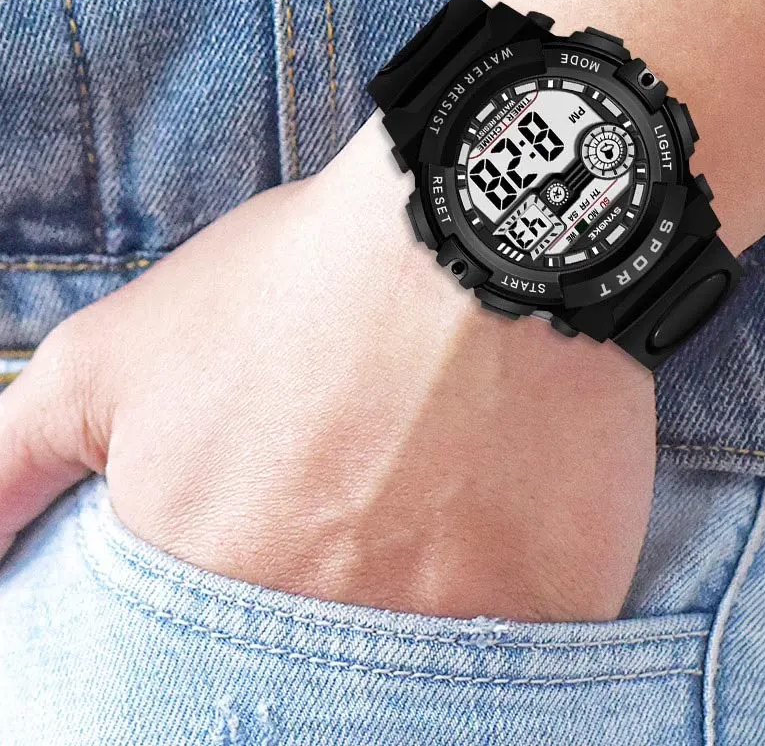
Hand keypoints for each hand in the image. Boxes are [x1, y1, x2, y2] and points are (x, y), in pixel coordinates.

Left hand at [0, 114, 655, 622]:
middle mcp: (326, 630)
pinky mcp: (555, 606)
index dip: (231, 628)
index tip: (270, 568)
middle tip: (354, 527)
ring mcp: (451, 628)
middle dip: (320, 609)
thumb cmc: (303, 282)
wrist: (479, 231)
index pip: (184, 687)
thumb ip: (11, 465)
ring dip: (413, 604)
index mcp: (208, 584)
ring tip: (426, 513)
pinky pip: (522, 648)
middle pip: (309, 688)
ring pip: (419, 676)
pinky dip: (507, 605)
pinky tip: (499, 522)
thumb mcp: (116, 354)